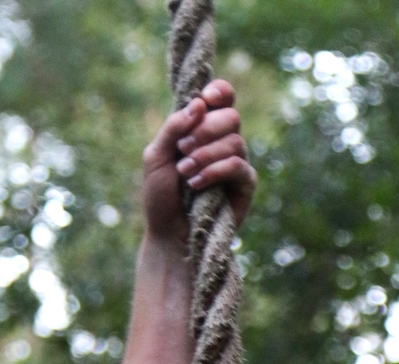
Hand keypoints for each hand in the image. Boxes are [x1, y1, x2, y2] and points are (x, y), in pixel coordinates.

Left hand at [141, 79, 256, 245]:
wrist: (168, 235)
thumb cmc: (160, 198)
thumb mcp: (155, 158)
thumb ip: (172, 128)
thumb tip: (198, 104)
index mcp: (202, 129)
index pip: (222, 99)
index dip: (219, 92)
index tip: (205, 98)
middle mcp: (222, 142)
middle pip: (231, 116)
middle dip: (206, 129)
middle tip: (184, 149)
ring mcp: (235, 163)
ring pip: (235, 140)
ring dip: (206, 154)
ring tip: (185, 173)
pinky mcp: (244, 185)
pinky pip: (238, 165)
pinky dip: (216, 170)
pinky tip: (196, 184)